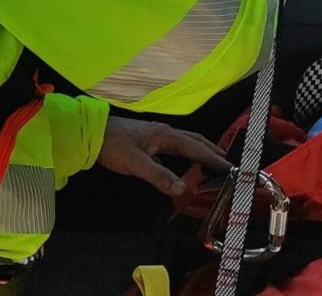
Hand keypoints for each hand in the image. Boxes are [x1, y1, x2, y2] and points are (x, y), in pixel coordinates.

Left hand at [96, 117, 230, 197]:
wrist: (92, 134)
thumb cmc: (115, 146)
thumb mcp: (138, 164)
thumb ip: (160, 177)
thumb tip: (183, 190)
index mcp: (165, 135)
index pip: (195, 147)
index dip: (213, 158)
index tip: (229, 166)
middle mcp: (163, 133)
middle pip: (193, 140)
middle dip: (209, 150)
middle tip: (225, 161)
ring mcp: (154, 136)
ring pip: (182, 143)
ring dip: (197, 151)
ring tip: (208, 161)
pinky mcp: (146, 142)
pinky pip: (171, 149)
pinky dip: (181, 156)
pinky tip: (178, 167)